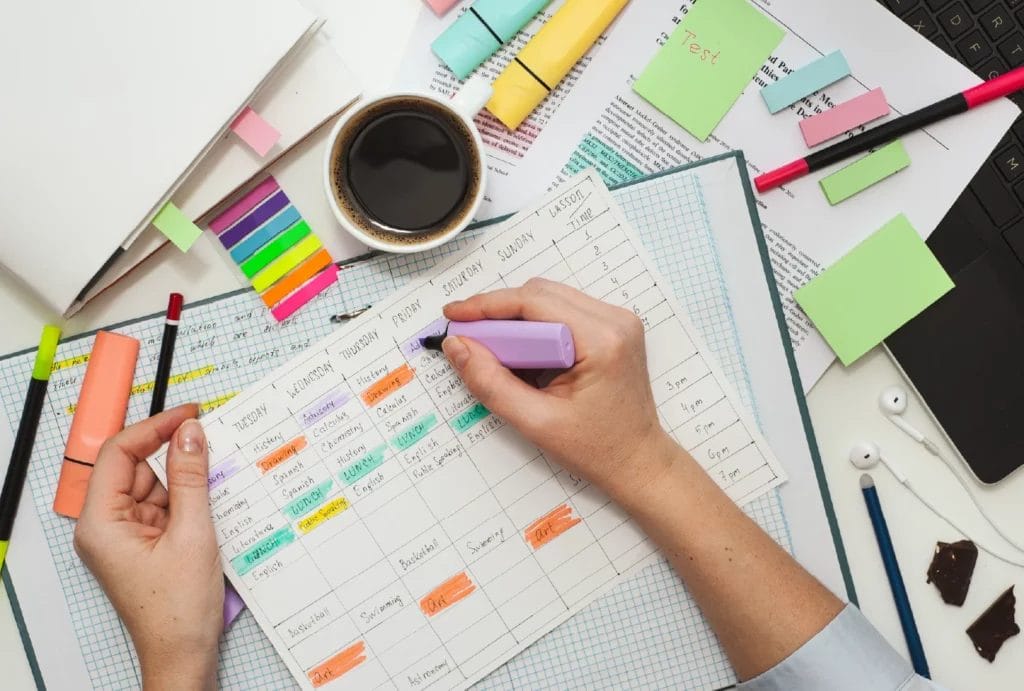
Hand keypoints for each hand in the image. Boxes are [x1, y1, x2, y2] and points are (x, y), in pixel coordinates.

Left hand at [74, 405, 221, 689]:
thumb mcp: (193, 533)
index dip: (154, 427)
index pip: (119, 453)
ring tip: (217, 491)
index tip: (189, 415)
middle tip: (213, 447)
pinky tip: (212, 509)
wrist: (184, 654)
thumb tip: (190, 433)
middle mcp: (106, 526)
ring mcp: (126, 535)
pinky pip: (166, 506)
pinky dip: (190, 502)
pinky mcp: (145, 543)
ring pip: (156, 486)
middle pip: (138, 468)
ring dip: (187, 483)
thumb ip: (191, 477)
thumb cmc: (177, 609)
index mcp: (101, 523)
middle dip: (175, 458)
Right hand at [442, 278, 677, 502]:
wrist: (637, 461)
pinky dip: (534, 327)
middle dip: (498, 313)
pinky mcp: (612, 328)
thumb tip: (457, 346)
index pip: (534, 302)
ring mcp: (617, 322)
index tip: (454, 315)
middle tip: (467, 338)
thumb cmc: (597, 449)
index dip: (487, 306)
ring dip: (515, 319)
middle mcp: (614, 321)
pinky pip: (562, 311)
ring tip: (492, 350)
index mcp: (602, 340)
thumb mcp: (536, 422)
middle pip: (540, 294)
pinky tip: (520, 354)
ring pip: (549, 299)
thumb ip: (491, 383)